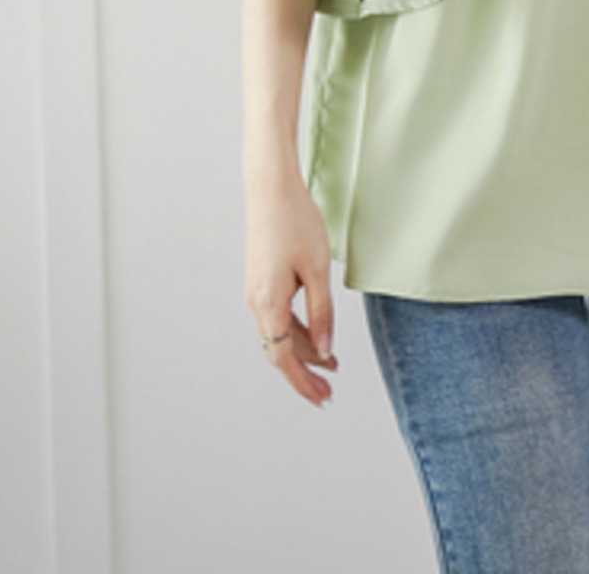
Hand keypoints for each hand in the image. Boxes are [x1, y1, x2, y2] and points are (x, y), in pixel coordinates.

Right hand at [243, 178, 339, 406]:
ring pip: (280, 334)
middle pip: (280, 350)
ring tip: (332, 364)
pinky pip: (279, 317)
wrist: (271, 190)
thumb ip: (322, 312)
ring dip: (304, 351)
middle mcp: (256, 302)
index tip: (321, 398)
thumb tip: (326, 350)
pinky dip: (299, 330)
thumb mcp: (318, 270)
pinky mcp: (262, 282)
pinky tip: (318, 335)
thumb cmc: (296, 223)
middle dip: (304, 373)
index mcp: (268, 303)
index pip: (284, 357)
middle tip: (329, 391)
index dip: (302, 381)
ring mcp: (257, 292)